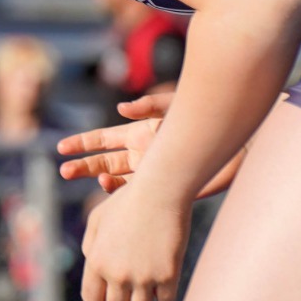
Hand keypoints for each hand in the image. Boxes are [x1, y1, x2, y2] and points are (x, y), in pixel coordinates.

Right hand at [57, 92, 242, 197]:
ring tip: (97, 179)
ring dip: (103, 180)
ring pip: (118, 181)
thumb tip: (122, 108)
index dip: (81, 143)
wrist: (239, 143)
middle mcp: (140, 155)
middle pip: (103, 162)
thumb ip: (150, 105)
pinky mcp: (167, 188)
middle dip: (82, 166)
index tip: (61, 148)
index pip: (102, 140)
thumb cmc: (208, 119)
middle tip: (64, 171)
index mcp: (137, 135)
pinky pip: (140, 195)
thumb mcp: (177, 106)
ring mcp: (152, 173)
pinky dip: (127, 193)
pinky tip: (122, 188)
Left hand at [80, 185, 190, 300]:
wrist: (159, 190)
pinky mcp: (168, 275)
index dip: (102, 296)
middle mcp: (116, 273)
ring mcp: (143, 277)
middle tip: (133, 286)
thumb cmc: (128, 201)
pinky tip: (166, 276)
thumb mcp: (98, 219)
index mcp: (96, 262)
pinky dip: (166, 292)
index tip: (112, 288)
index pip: (92, 299)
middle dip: (124, 300)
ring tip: (149, 283)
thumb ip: (92, 247)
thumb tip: (94, 269)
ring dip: (145, 300)